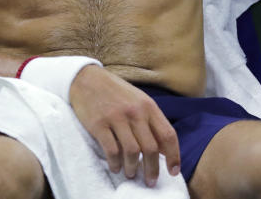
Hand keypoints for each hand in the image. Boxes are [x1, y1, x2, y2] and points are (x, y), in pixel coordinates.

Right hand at [69, 65, 180, 186]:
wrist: (87, 79)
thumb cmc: (116, 92)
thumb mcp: (139, 101)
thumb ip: (151, 122)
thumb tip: (164, 149)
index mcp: (149, 106)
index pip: (168, 134)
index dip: (174, 156)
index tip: (173, 171)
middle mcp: (135, 112)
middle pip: (150, 148)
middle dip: (152, 169)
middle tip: (150, 181)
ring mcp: (117, 117)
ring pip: (132, 152)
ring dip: (133, 168)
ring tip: (131, 174)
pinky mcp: (99, 124)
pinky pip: (111, 151)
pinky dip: (115, 163)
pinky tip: (115, 167)